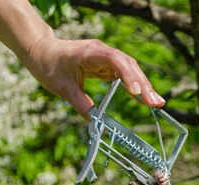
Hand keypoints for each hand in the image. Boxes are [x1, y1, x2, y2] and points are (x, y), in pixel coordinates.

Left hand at [24, 35, 165, 119]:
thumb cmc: (49, 65)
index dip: (128, 75)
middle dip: (143, 84)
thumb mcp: (61, 87)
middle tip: (156, 103)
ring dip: (143, 86)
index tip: (137, 91)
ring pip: (130, 70)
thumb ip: (79, 102)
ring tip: (156, 103)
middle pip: (128, 65)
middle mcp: (102, 52)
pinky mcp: (106, 65)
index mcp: (91, 52)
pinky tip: (144, 98)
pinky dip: (134, 86)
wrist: (42, 51)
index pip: (115, 60)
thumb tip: (94, 120)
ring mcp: (106, 58)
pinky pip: (124, 74)